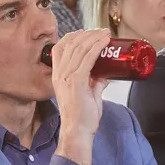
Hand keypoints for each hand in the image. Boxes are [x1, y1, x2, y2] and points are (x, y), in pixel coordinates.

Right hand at [52, 29, 110, 164]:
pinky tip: (104, 41)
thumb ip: (95, 83)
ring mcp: (67, 77)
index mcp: (58, 75)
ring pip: (80, 49)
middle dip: (88, 34)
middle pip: (72, 45)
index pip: (60, 48)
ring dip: (94, 37)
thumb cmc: (82, 117)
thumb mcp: (88, 94)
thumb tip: (105, 74)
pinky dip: (96, 47)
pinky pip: (87, 59)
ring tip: (106, 33)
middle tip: (102, 31)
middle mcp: (60, 74)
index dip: (73, 36)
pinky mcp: (77, 82)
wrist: (78, 132)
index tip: (86, 32)